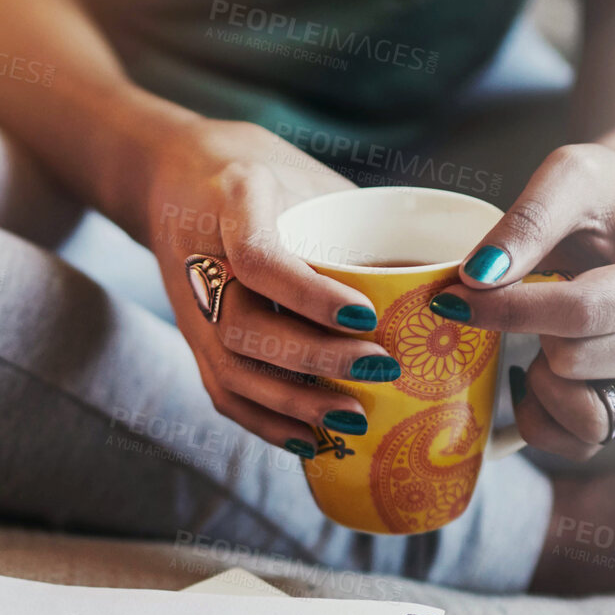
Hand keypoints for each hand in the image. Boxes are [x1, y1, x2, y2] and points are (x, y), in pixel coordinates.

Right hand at [142, 119, 385, 458]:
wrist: (172, 174)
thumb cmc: (265, 175)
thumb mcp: (310, 178)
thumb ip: (355, 229)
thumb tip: (441, 287)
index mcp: (234, 197)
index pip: (259, 258)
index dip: (310, 296)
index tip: (367, 316)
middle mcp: (199, 254)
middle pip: (243, 325)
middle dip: (314, 358)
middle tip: (380, 367)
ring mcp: (189, 301)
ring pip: (231, 368)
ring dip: (293, 402)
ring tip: (354, 417)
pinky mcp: (190, 335)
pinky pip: (220, 391)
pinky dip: (264, 422)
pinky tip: (309, 439)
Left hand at [437, 143, 614, 460]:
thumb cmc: (599, 193)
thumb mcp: (566, 177)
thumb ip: (525, 222)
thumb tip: (479, 277)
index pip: (582, 313)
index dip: (509, 309)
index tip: (455, 296)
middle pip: (575, 363)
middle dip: (524, 334)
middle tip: (506, 305)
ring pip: (584, 416)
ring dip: (541, 382)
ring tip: (538, 339)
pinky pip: (578, 444)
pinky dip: (543, 417)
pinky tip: (534, 374)